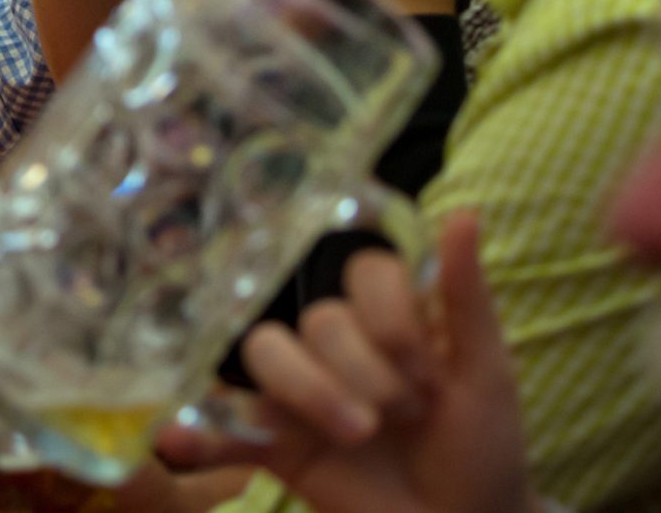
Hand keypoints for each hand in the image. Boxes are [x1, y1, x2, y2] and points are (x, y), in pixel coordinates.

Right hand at [155, 216, 536, 512]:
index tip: (433, 376)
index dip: (392, 320)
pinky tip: (173, 443)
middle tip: (405, 417)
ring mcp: (301, 390)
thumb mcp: (487, 373)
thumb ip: (465, 297)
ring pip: (267, 352)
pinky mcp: (275, 441)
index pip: (363, 273)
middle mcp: (339, 343)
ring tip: (355, 436)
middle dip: (367, 372)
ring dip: (311, 392)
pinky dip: (197, 434)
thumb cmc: (482, 447)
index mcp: (389, 315)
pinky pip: (224, 426)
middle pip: (318, 319)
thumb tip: (464, 213)